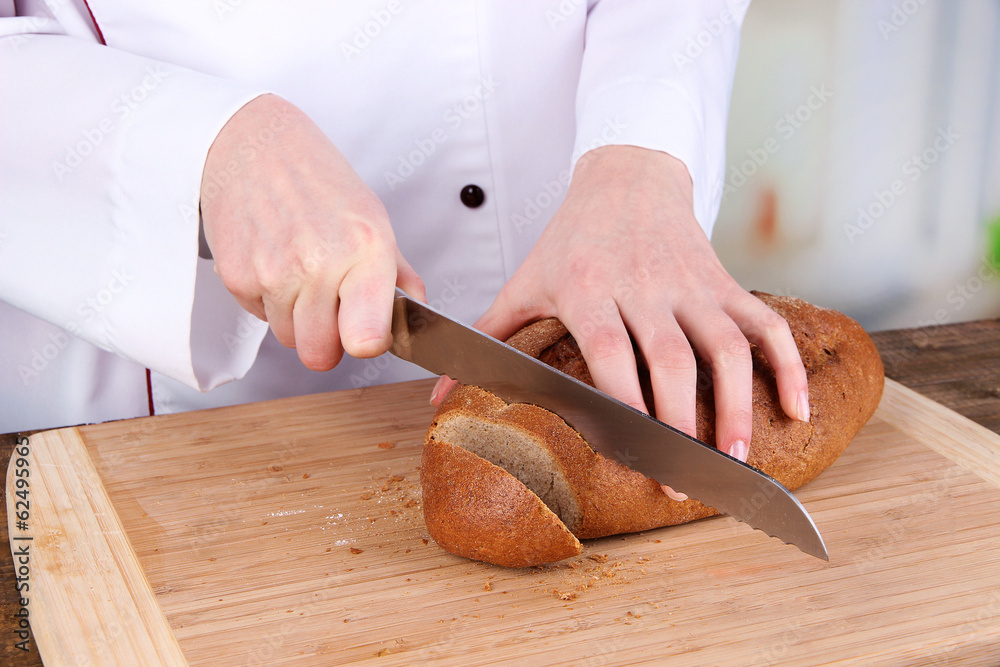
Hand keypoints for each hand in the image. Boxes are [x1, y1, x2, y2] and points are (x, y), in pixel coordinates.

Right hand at [200, 94, 424, 369]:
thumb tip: (417, 316)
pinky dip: (269, 301)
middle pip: (320, 355)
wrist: (253, 146)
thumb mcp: (373, 218)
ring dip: (297, 319)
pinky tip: (274, 262)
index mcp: (364, 249)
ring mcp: (273, 273)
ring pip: (289, 339)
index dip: (367, 343)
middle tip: (330, 304)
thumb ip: (398, 275)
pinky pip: (260, 318)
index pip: (366, 338)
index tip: (367, 333)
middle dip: (327, 338)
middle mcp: (318, 264)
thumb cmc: (318, 181)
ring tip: (300, 274)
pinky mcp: (236, 277)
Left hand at [433, 146, 808, 494]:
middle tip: (680, 483)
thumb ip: (487, 338)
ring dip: (736, 406)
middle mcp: (644, 285)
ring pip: (726, 346)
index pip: (612, 352)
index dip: (625, 404)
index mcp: (590, 287)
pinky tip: (794, 410)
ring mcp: (691, 283)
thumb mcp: (524, 281)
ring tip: (736, 460)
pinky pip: (764, 324)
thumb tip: (438, 396)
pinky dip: (787, 365)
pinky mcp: (723, 281)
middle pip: (671, 359)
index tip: (632, 455)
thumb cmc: (570, 239)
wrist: (626, 177)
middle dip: (679, 425)